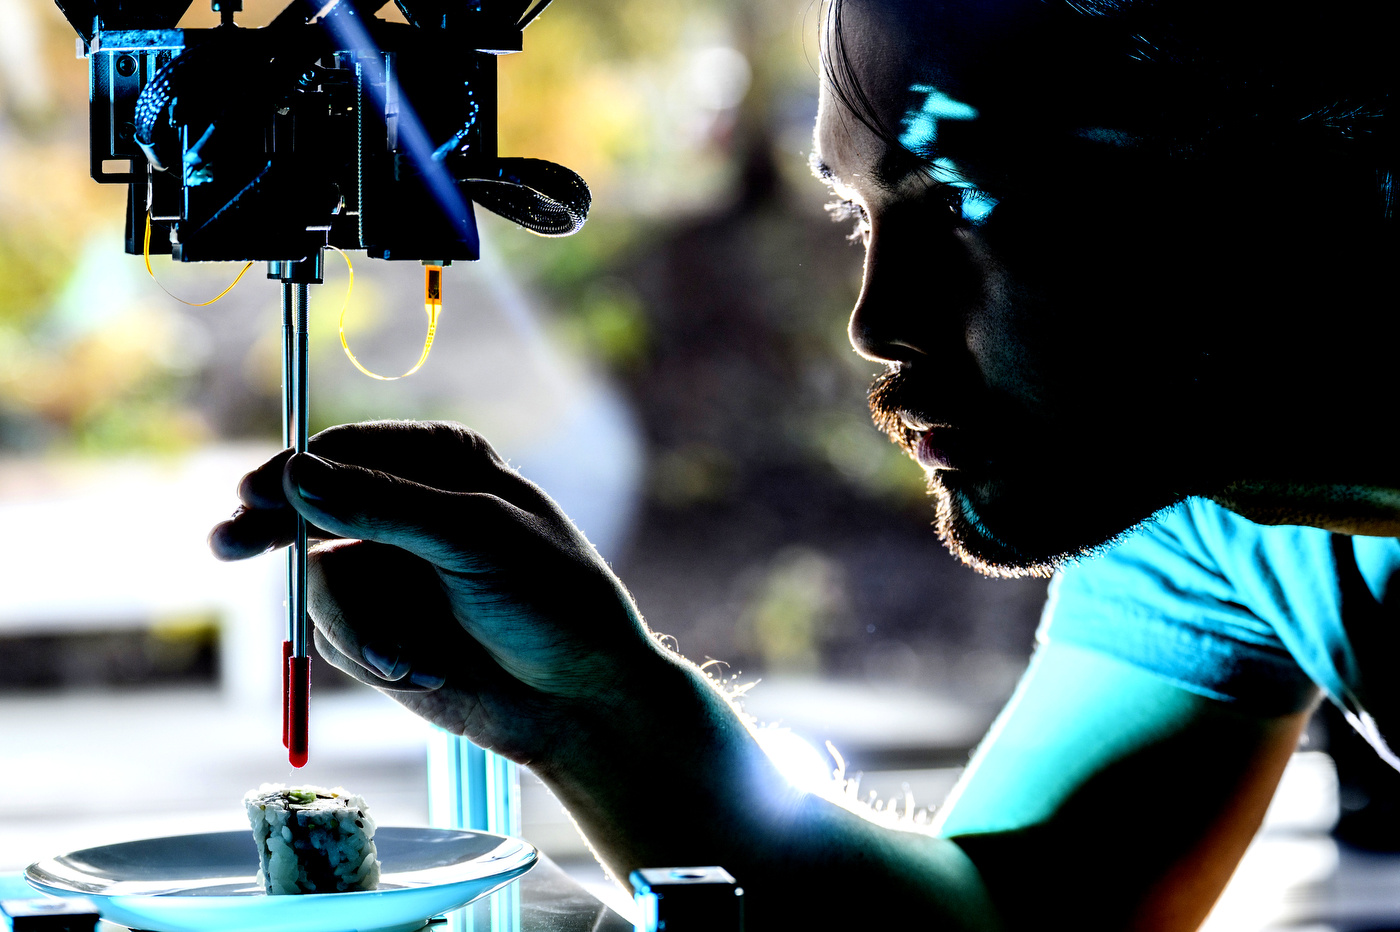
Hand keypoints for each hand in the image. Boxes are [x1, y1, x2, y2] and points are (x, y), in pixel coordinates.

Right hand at [209, 420, 665, 763]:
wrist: (578, 700)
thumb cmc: (551, 602)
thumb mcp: (474, 542)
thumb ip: (384, 508)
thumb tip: (297, 475)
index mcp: (441, 463)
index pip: (345, 452)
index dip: (295, 473)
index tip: (254, 496)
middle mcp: (408, 509)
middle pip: (309, 509)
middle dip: (274, 533)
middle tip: (229, 544)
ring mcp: (391, 570)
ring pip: (318, 583)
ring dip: (358, 629)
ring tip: (409, 663)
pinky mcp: (381, 626)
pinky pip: (336, 633)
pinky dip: (372, 656)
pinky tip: (424, 672)